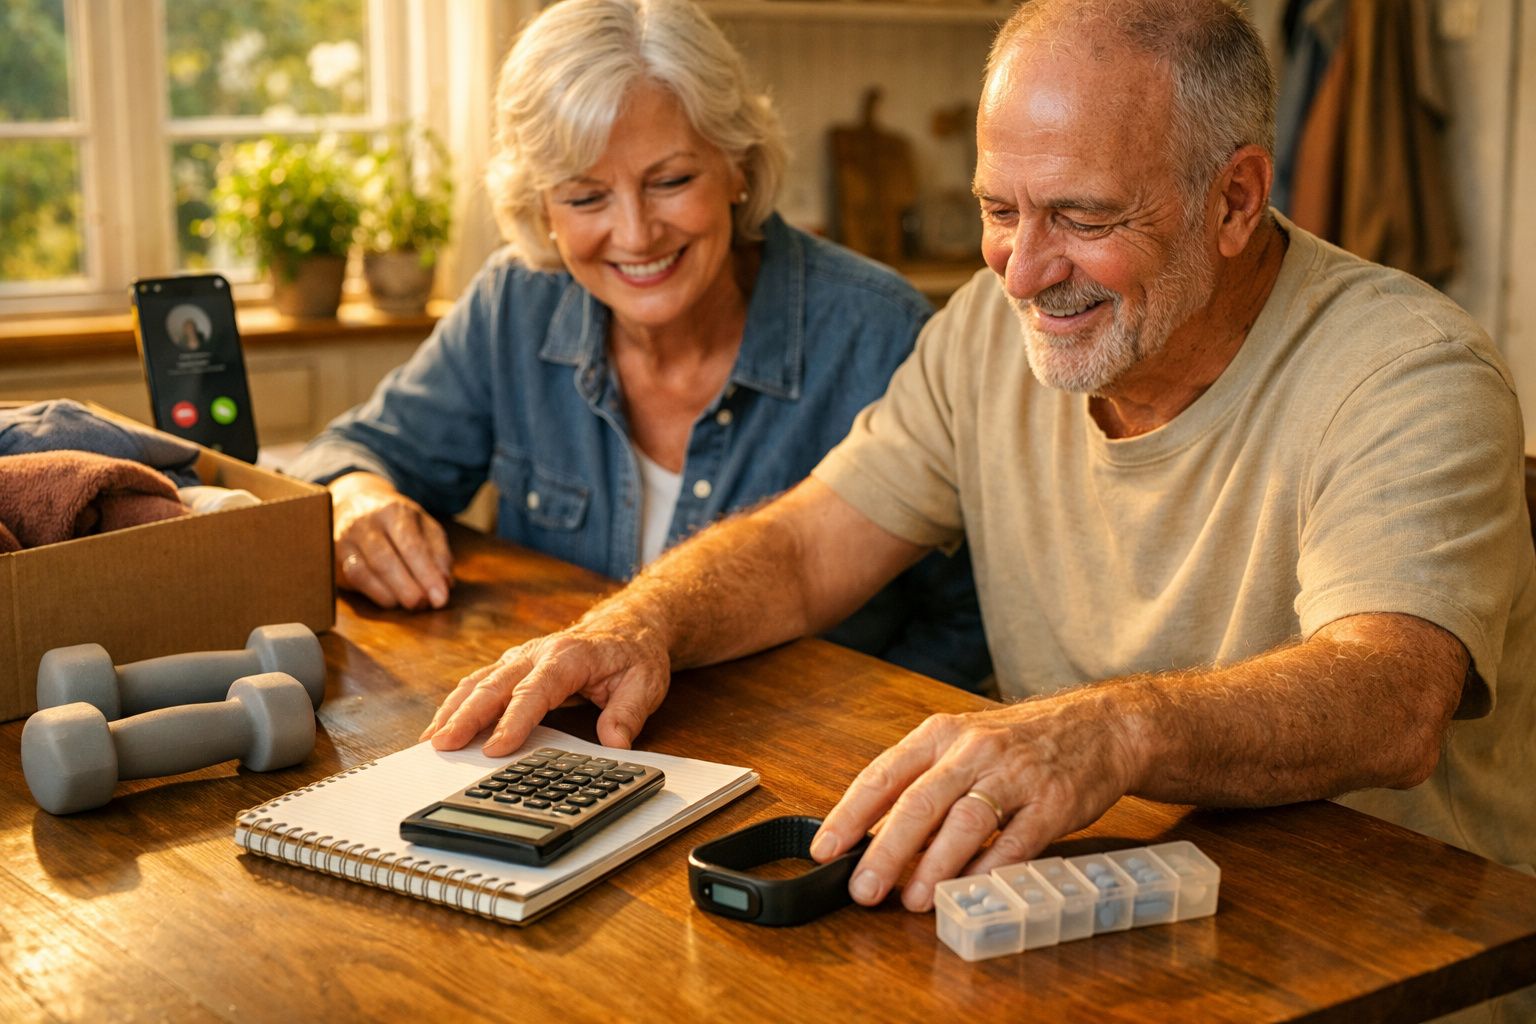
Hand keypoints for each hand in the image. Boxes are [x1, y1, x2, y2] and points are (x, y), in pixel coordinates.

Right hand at [331, 471, 452, 609]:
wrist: (355, 504)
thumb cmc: (398, 523)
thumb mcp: (425, 528)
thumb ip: (438, 554)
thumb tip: (446, 584)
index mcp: (395, 511)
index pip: (412, 546)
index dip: (427, 574)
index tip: (441, 598)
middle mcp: (367, 523)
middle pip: (386, 560)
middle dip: (409, 588)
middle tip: (425, 605)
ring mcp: (347, 539)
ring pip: (365, 571)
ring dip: (392, 594)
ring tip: (413, 604)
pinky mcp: (336, 555)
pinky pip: (354, 579)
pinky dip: (376, 594)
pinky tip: (392, 601)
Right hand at [419, 612, 671, 755]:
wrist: (628, 626)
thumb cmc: (634, 655)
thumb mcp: (645, 684)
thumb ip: (627, 714)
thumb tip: (614, 744)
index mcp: (567, 657)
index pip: (534, 691)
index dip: (514, 721)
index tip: (497, 749)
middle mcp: (536, 652)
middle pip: (494, 685)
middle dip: (466, 716)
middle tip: (443, 746)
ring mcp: (521, 657)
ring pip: (478, 681)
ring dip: (453, 710)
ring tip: (431, 741)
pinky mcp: (513, 665)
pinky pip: (479, 683)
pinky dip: (458, 704)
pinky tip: (442, 726)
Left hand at [807, 689, 1142, 911]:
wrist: (1100, 727)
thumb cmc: (1020, 742)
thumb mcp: (963, 745)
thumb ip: (922, 783)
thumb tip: (872, 837)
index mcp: (941, 735)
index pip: (884, 774)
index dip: (850, 814)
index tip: (824, 849)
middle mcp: (974, 750)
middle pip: (920, 801)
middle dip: (886, 850)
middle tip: (863, 888)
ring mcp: (1016, 776)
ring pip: (965, 821)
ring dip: (934, 865)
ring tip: (912, 899)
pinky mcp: (1053, 803)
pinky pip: (1016, 842)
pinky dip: (989, 869)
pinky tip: (968, 890)